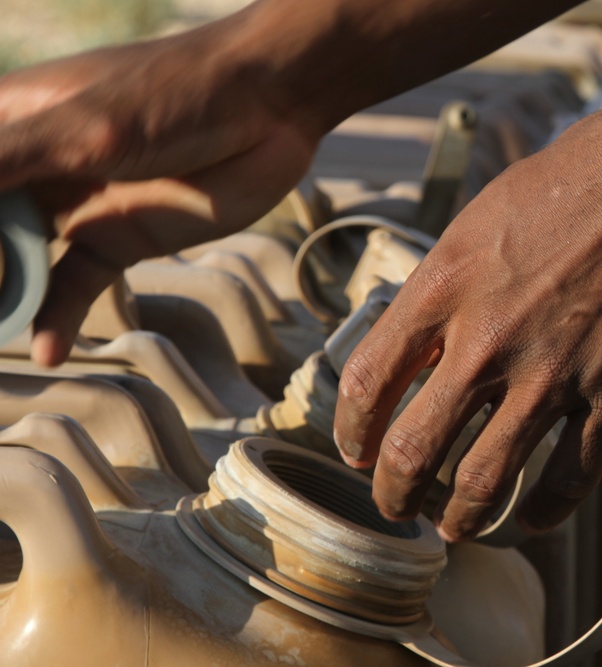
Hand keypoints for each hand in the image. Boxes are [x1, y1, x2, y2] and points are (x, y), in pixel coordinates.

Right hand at [0, 17, 321, 365]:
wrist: (271, 109)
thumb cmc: (175, 96)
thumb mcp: (82, 129)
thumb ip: (2, 162)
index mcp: (10, 121)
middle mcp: (34, 165)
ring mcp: (76, 204)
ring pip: (15, 261)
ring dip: (0, 299)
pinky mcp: (120, 237)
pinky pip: (75, 285)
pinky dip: (57, 315)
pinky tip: (44, 348)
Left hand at [333, 97, 601, 540]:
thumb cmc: (596, 168)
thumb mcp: (495, 210)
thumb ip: (458, 274)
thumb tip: (435, 324)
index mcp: (449, 281)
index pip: (369, 379)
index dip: (351, 430)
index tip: (354, 451)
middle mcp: (489, 335)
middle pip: (413, 446)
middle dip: (394, 492)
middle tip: (395, 506)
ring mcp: (555, 370)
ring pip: (484, 478)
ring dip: (460, 516)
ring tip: (454, 528)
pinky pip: (570, 477)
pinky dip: (546, 511)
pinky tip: (535, 519)